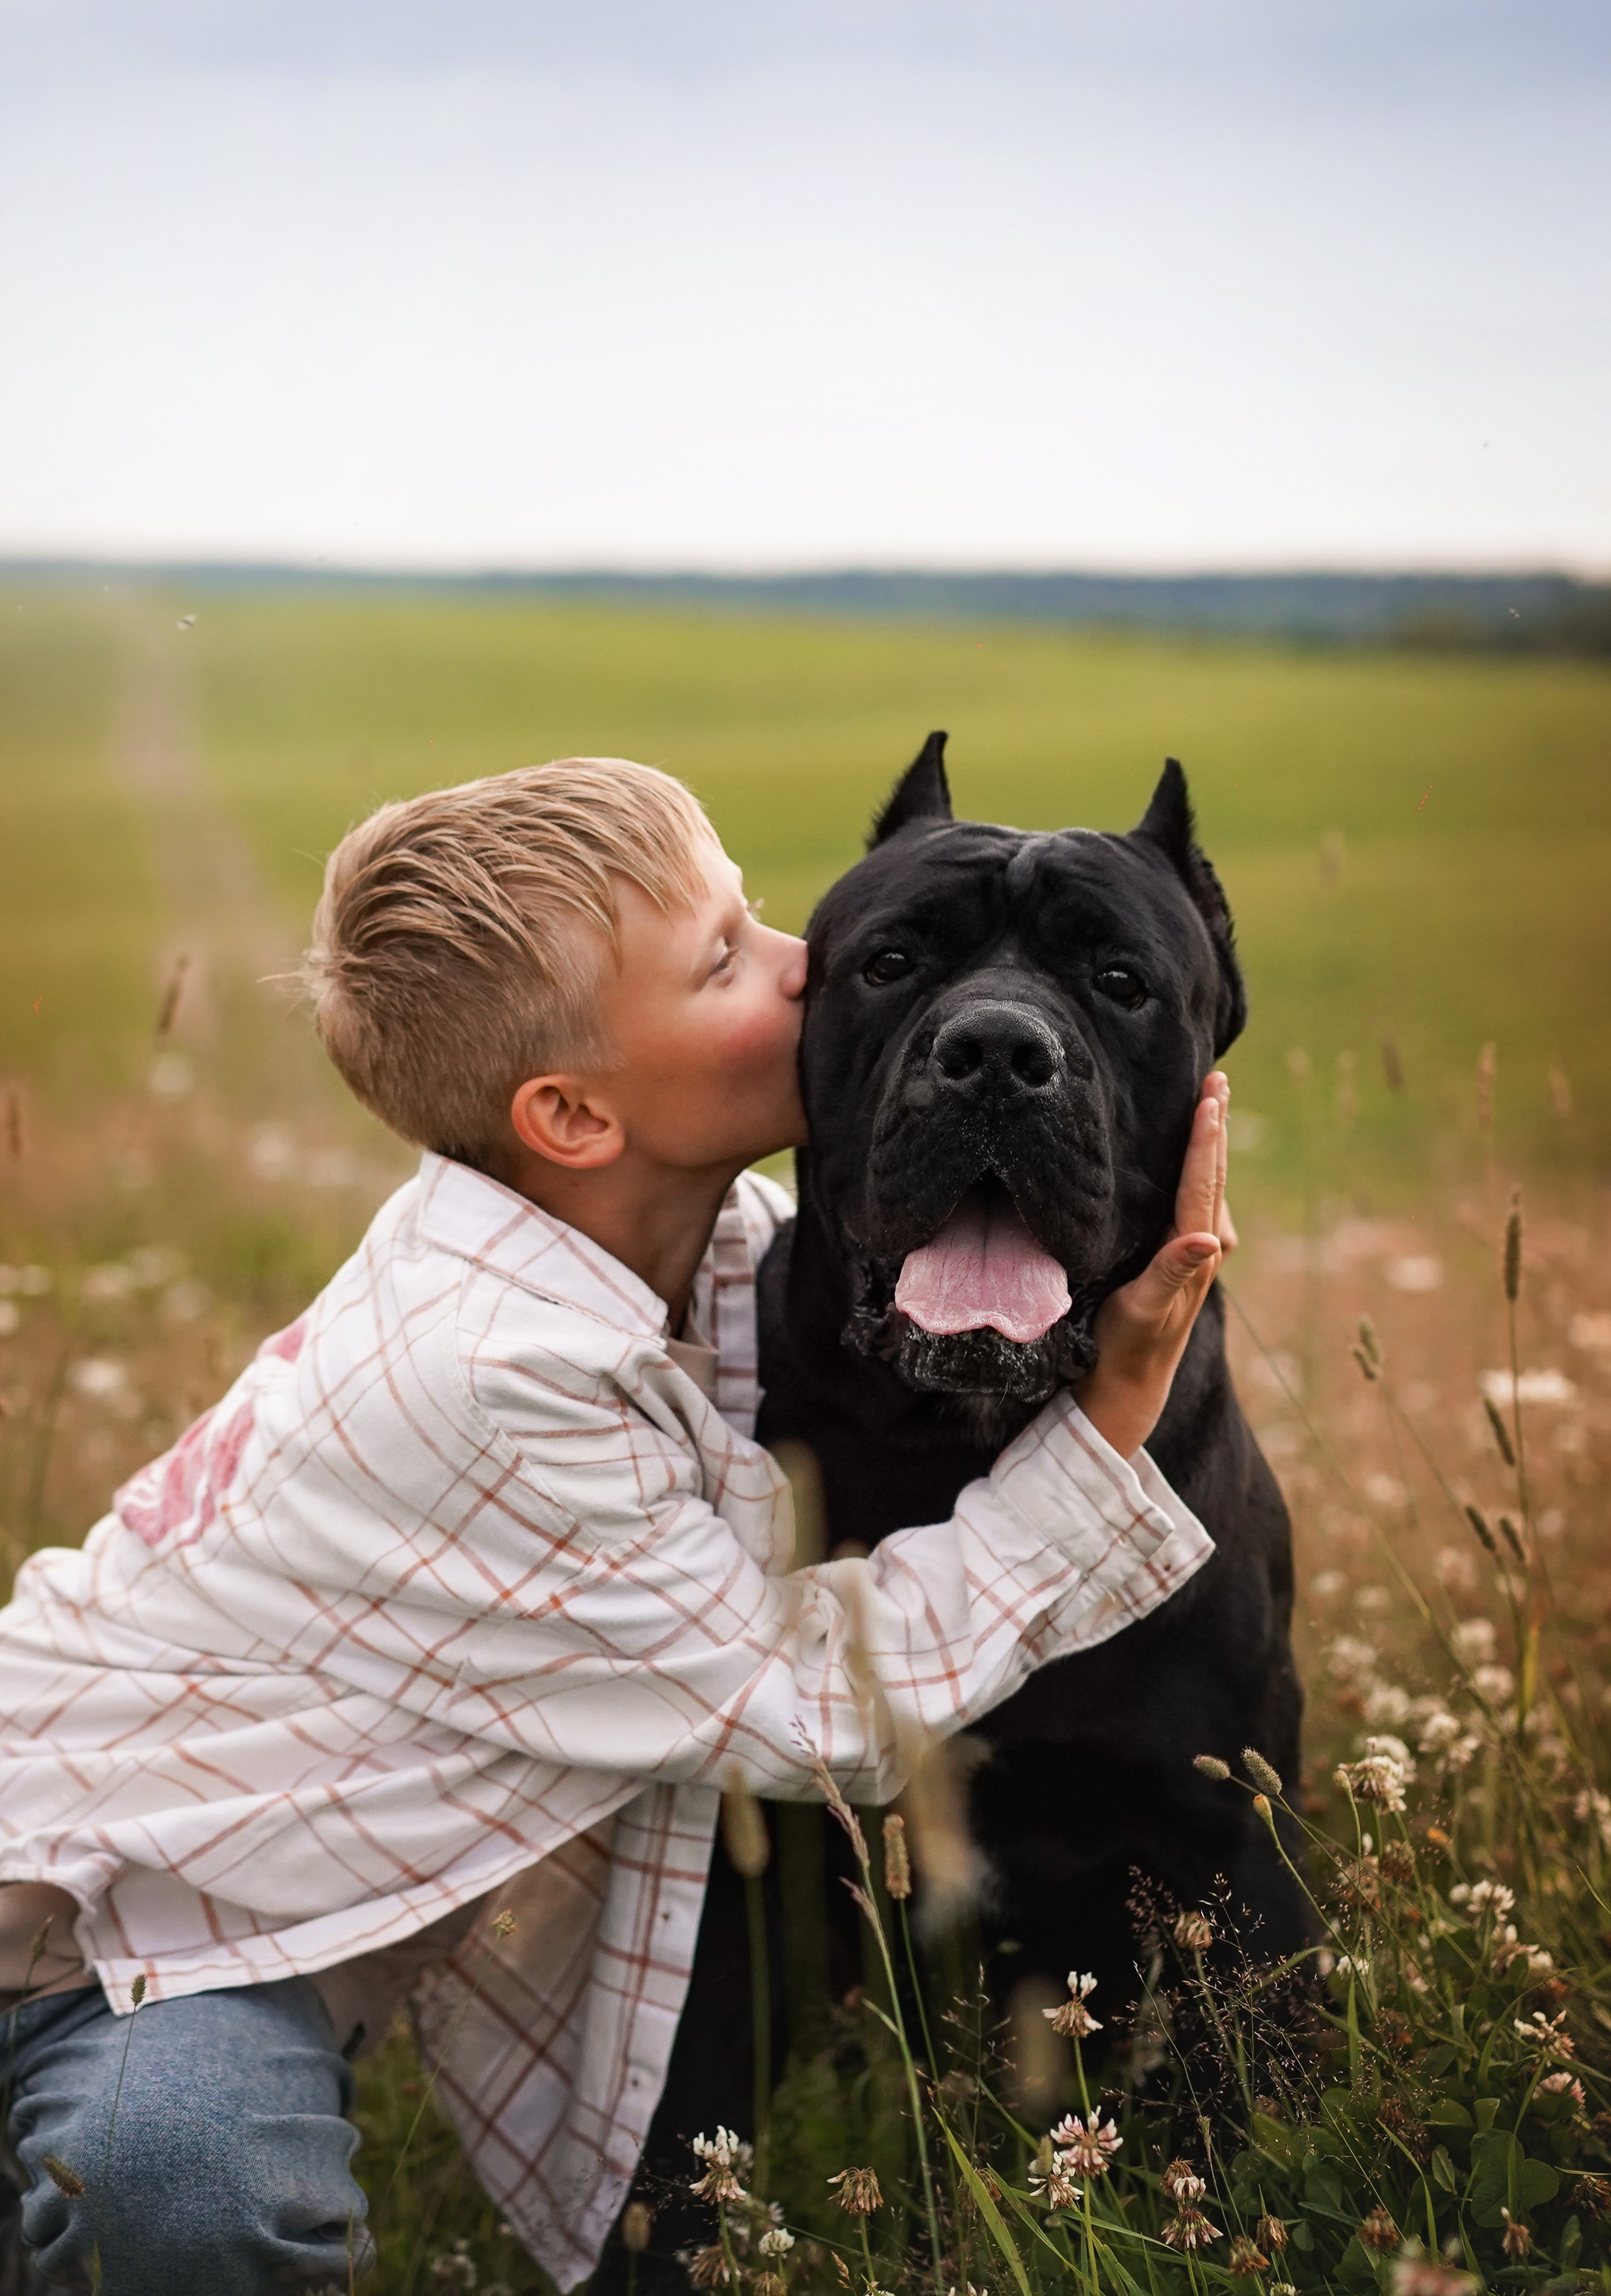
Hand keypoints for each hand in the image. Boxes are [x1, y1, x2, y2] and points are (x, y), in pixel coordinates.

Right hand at [1074, 1072, 1229, 1460]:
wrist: (1130, 1382)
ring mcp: (1197, 1253)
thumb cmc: (1128, 1344)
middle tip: (1217, 1078)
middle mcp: (1204, 1247)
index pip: (1201, 1182)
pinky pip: (1196, 1200)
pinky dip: (1197, 1169)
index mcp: (1193, 1251)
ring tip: (1210, 1104)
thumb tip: (1212, 1239)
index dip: (1205, 1138)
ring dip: (1210, 1144)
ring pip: (1208, 1185)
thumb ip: (1174, 1272)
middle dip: (1215, 1126)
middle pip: (1212, 1175)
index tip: (1210, 1095)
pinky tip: (1190, 1160)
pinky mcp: (1185, 1258)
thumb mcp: (1145, 1309)